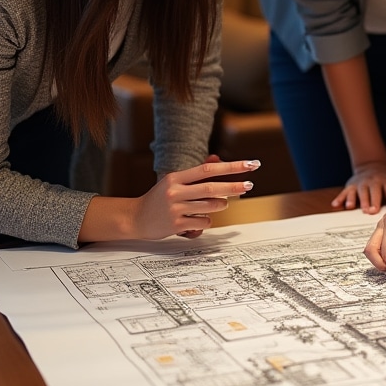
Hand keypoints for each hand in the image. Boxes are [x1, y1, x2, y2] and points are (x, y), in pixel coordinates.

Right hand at [133, 158, 257, 239]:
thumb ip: (196, 175)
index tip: (249, 164)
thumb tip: (218, 160)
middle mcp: (174, 192)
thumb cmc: (159, 198)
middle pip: (211, 188)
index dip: (231, 166)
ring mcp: (175, 209)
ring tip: (223, 203)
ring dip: (221, 204)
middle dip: (233, 187)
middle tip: (249, 185)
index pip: (208, 169)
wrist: (135, 218)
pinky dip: (207, 220)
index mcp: (175, 178)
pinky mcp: (176, 226)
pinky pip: (202, 222)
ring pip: (210, 206)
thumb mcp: (174, 181)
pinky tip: (200, 219)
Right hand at [331, 162, 385, 213]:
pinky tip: (336, 204)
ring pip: (360, 192)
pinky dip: (341, 198)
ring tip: (359, 208)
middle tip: (372, 211)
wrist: (372, 164)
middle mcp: (373, 181)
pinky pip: (344, 192)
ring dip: (359, 200)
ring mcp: (361, 183)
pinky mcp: (351, 186)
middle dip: (373, 200)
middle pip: (373, 191)